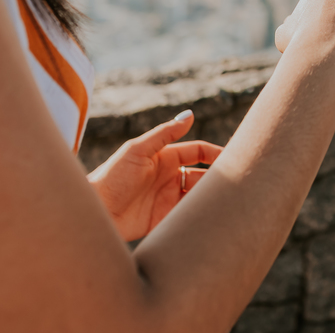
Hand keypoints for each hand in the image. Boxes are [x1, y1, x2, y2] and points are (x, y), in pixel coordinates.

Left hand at [89, 110, 221, 241]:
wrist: (94, 211)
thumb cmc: (111, 176)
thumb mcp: (137, 150)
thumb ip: (164, 133)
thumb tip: (190, 114)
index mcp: (164, 157)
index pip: (197, 151)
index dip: (216, 153)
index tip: (233, 158)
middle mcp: (169, 177)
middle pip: (202, 174)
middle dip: (219, 177)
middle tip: (240, 181)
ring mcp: (167, 199)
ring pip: (198, 196)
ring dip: (211, 198)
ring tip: (229, 202)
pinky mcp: (164, 220)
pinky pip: (187, 217)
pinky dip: (200, 217)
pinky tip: (213, 218)